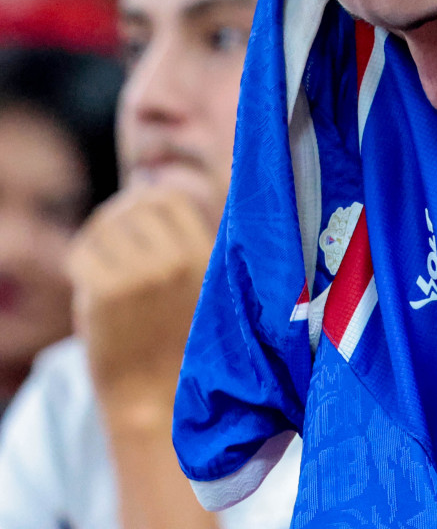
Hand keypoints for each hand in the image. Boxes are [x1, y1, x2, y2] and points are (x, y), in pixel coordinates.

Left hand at [68, 186, 213, 429]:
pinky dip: (79, 260)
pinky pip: (81, 253)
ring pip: (104, 226)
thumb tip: (146, 185)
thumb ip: (184, 242)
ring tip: (97, 254)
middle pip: (135, 207)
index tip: (137, 213)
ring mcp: (140, 277)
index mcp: (206, 258)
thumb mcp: (202, 287)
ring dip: (96, 235)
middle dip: (119, 214)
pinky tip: (84, 276)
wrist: (158, 401)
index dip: (148, 198)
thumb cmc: (179, 346)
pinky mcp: (105, 294)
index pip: (169, 198)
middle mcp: (176, 261)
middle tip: (111, 232)